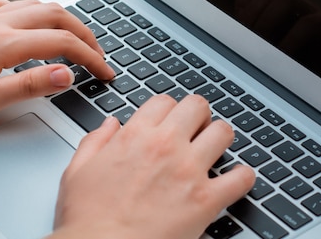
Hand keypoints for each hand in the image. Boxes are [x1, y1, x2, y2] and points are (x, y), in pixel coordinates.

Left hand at [0, 0, 113, 131]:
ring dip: (63, 19)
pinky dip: (28, 10)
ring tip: (76, 39)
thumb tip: (67, 75)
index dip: (91, 58)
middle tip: (99, 55)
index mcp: (4, 44)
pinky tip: (27, 22)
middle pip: (57, 16)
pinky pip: (7, 4)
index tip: (106, 73)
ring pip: (37, 4)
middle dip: (86, 34)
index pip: (63, 43)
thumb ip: (28, 86)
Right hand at [50, 95, 255, 238]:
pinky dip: (243, 177)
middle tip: (196, 129)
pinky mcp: (206, 200)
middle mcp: (166, 146)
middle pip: (197, 106)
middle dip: (198, 115)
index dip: (169, 110)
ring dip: (220, 138)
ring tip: (215, 149)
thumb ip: (96, 142)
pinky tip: (235, 180)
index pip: (165, 101)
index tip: (170, 121)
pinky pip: (241, 177)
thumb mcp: (77, 172)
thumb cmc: (88, 219)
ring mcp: (190, 171)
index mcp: (136, 136)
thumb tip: (111, 124)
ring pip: (223, 132)